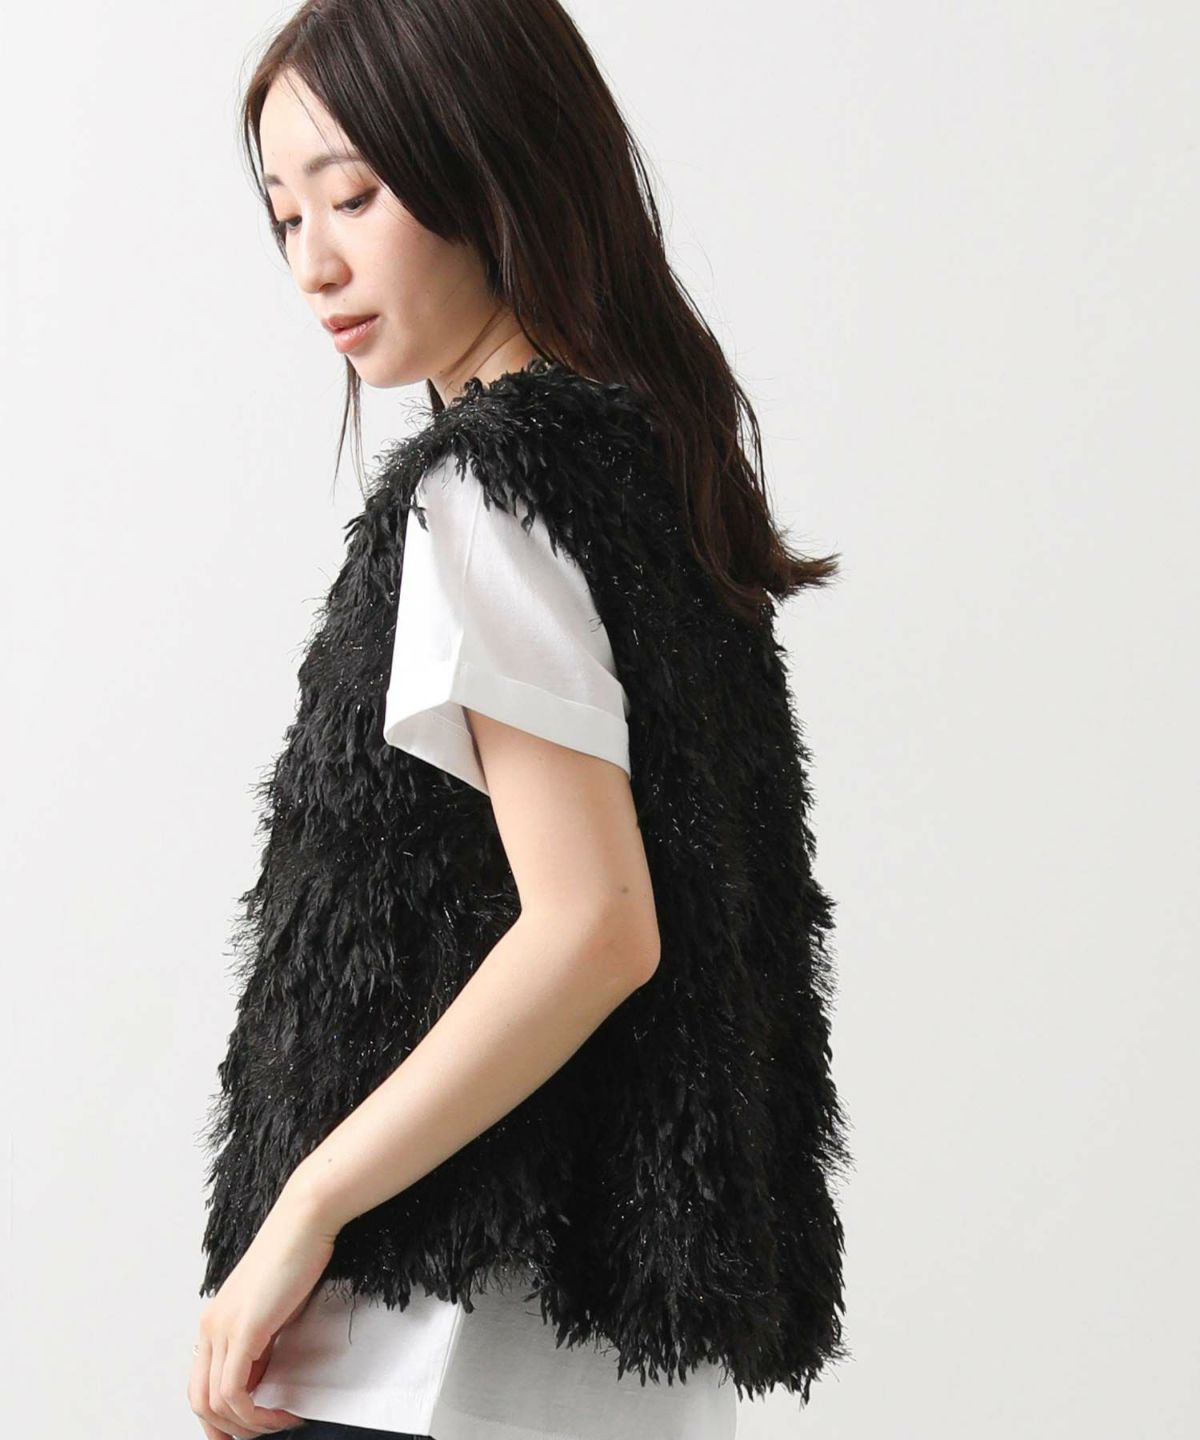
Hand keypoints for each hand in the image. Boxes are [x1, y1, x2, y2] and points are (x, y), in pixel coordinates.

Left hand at [188, 1179, 337, 1437]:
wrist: (304, 1222)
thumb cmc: (296, 1256)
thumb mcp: (273, 1309)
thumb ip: (261, 1342)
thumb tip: (262, 1379)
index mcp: (215, 1321)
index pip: (200, 1386)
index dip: (218, 1419)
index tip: (245, 1430)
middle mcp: (210, 1326)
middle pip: (199, 1401)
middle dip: (229, 1429)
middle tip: (263, 1432)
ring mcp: (222, 1327)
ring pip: (215, 1402)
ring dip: (249, 1424)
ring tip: (279, 1422)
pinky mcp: (243, 1329)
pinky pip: (234, 1390)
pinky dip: (255, 1413)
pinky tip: (280, 1411)